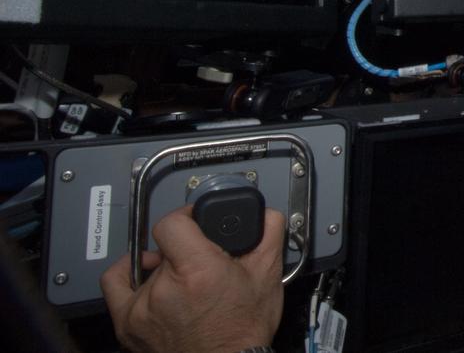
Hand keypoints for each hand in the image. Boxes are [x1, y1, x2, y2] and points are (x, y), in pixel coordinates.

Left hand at [101, 204, 284, 352]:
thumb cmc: (243, 330)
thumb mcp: (268, 277)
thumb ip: (268, 235)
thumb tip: (265, 213)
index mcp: (198, 271)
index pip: (172, 223)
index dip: (187, 217)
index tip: (196, 221)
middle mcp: (164, 288)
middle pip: (168, 248)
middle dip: (188, 251)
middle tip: (206, 265)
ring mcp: (141, 307)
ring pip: (152, 267)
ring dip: (169, 269)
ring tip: (187, 284)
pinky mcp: (127, 323)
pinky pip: (115, 284)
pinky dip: (129, 271)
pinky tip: (145, 269)